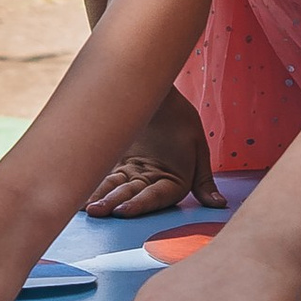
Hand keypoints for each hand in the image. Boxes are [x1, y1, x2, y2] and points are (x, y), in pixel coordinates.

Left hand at [85, 89, 222, 218]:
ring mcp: (132, 172)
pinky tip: (80, 195)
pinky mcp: (115, 162)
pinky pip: (103, 175)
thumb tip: (220, 205)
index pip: (156, 197)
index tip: (123, 211)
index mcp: (175, 181)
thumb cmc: (179, 114)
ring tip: (87, 208)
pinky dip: (93, 185)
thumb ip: (204, 179)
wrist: (157, 88)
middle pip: (132, 195)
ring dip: (102, 197)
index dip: (141, 205)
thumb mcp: (197, 144)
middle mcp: (152, 180)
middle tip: (96, 211)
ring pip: (116, 188)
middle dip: (114, 203)